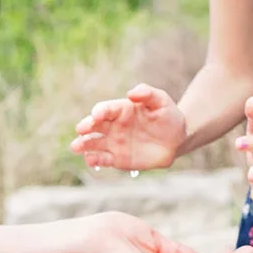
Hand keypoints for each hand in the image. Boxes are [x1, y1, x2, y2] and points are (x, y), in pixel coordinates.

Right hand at [71, 84, 186, 170]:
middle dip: (86, 127)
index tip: (96, 114)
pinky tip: (90, 160)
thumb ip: (147, 94)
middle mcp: (113, 126)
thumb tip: (131, 93)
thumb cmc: (168, 116)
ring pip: (94, 143)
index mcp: (121, 110)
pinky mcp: (116, 159)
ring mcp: (113, 143)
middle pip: (94, 125)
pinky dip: (95, 160)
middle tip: (80, 130)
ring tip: (76, 147)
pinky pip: (102, 159)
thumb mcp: (161, 101)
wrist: (176, 140)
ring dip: (84, 144)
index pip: (106, 109)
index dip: (100, 111)